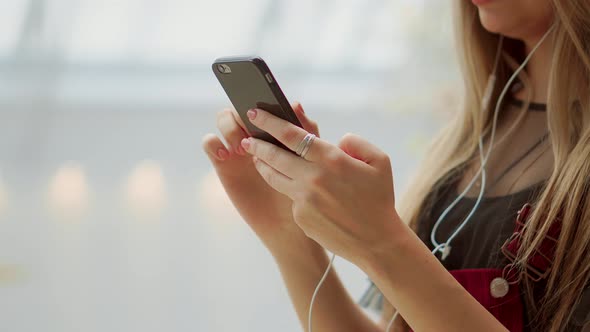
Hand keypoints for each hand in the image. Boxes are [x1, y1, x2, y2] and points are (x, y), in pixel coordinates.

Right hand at [202, 102, 319, 246]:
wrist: (291, 225)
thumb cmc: (307, 191)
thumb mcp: (313, 161)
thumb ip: (307, 133)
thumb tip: (296, 104)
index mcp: (277, 127)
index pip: (264, 100)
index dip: (260, 97)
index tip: (263, 109)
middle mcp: (255, 132)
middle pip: (240, 104)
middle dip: (244, 112)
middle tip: (252, 128)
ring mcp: (237, 146)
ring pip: (223, 118)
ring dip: (230, 126)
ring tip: (242, 147)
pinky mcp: (223, 163)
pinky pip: (209, 142)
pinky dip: (213, 142)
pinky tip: (226, 155)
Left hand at [240, 108, 402, 267]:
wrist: (376, 241)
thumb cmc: (379, 198)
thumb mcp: (379, 162)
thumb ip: (355, 143)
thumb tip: (335, 140)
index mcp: (332, 160)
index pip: (291, 134)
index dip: (270, 121)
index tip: (255, 112)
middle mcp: (313, 178)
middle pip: (274, 155)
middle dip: (257, 143)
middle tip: (246, 137)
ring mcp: (304, 199)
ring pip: (274, 176)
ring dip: (263, 164)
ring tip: (258, 157)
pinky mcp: (300, 216)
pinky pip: (291, 197)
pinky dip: (291, 189)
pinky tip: (294, 187)